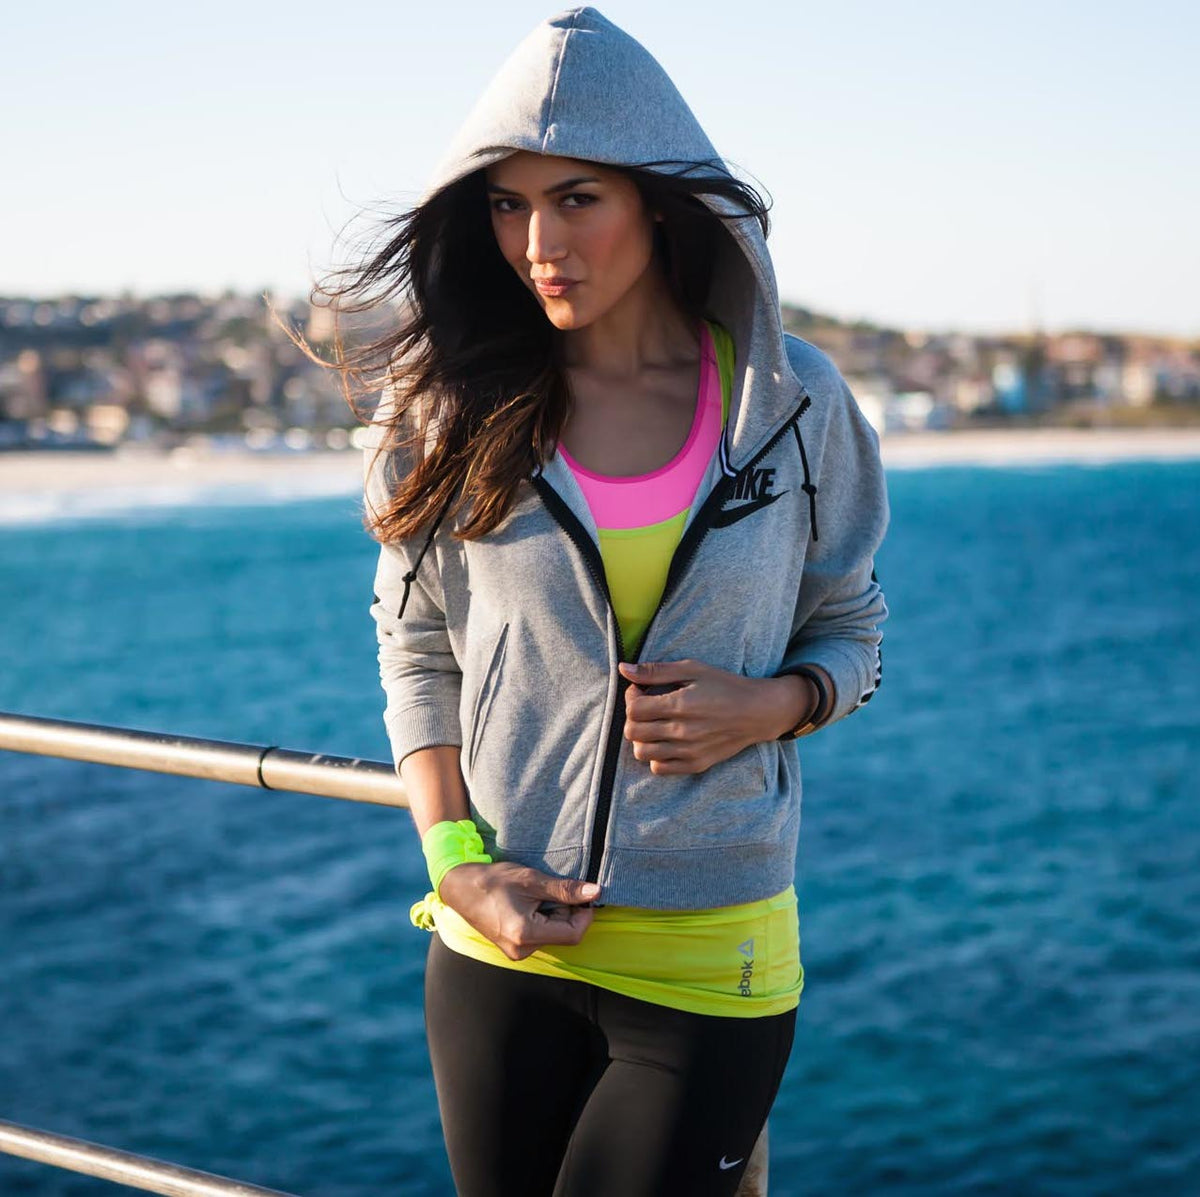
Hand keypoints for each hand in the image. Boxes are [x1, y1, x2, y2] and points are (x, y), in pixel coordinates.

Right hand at [436, 860, 601, 960]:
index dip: (584, 914)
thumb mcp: (532, 880)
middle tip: (551, 890)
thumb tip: (595, 893)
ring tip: (536, 896)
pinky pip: (541, 936)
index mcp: (526, 935)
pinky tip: (529, 904)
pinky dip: (543, 919)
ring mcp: (516, 952)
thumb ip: (565, 889)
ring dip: (554, 914)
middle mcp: (522, 951)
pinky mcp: (514, 948)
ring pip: (553, 935)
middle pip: (564, 935)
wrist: (460, 888)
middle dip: (566, 912)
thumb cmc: (493, 881)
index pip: (573, 934)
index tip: (582, 894)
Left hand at [618, 659, 816, 774]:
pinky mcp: (695, 765)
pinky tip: (665, 741)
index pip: (633, 709)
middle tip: (646, 707)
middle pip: (633, 732)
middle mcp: (682, 731)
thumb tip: (623, 669)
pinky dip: (655, 756)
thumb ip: (656, 670)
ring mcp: (688, 751)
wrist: (757, 712)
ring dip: (641, 738)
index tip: (640, 691)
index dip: (630, 698)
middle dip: (633, 717)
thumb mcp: (693, 669)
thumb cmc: (725, 686)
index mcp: (680, 704)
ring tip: (654, 725)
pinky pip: (659, 768)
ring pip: (642, 752)